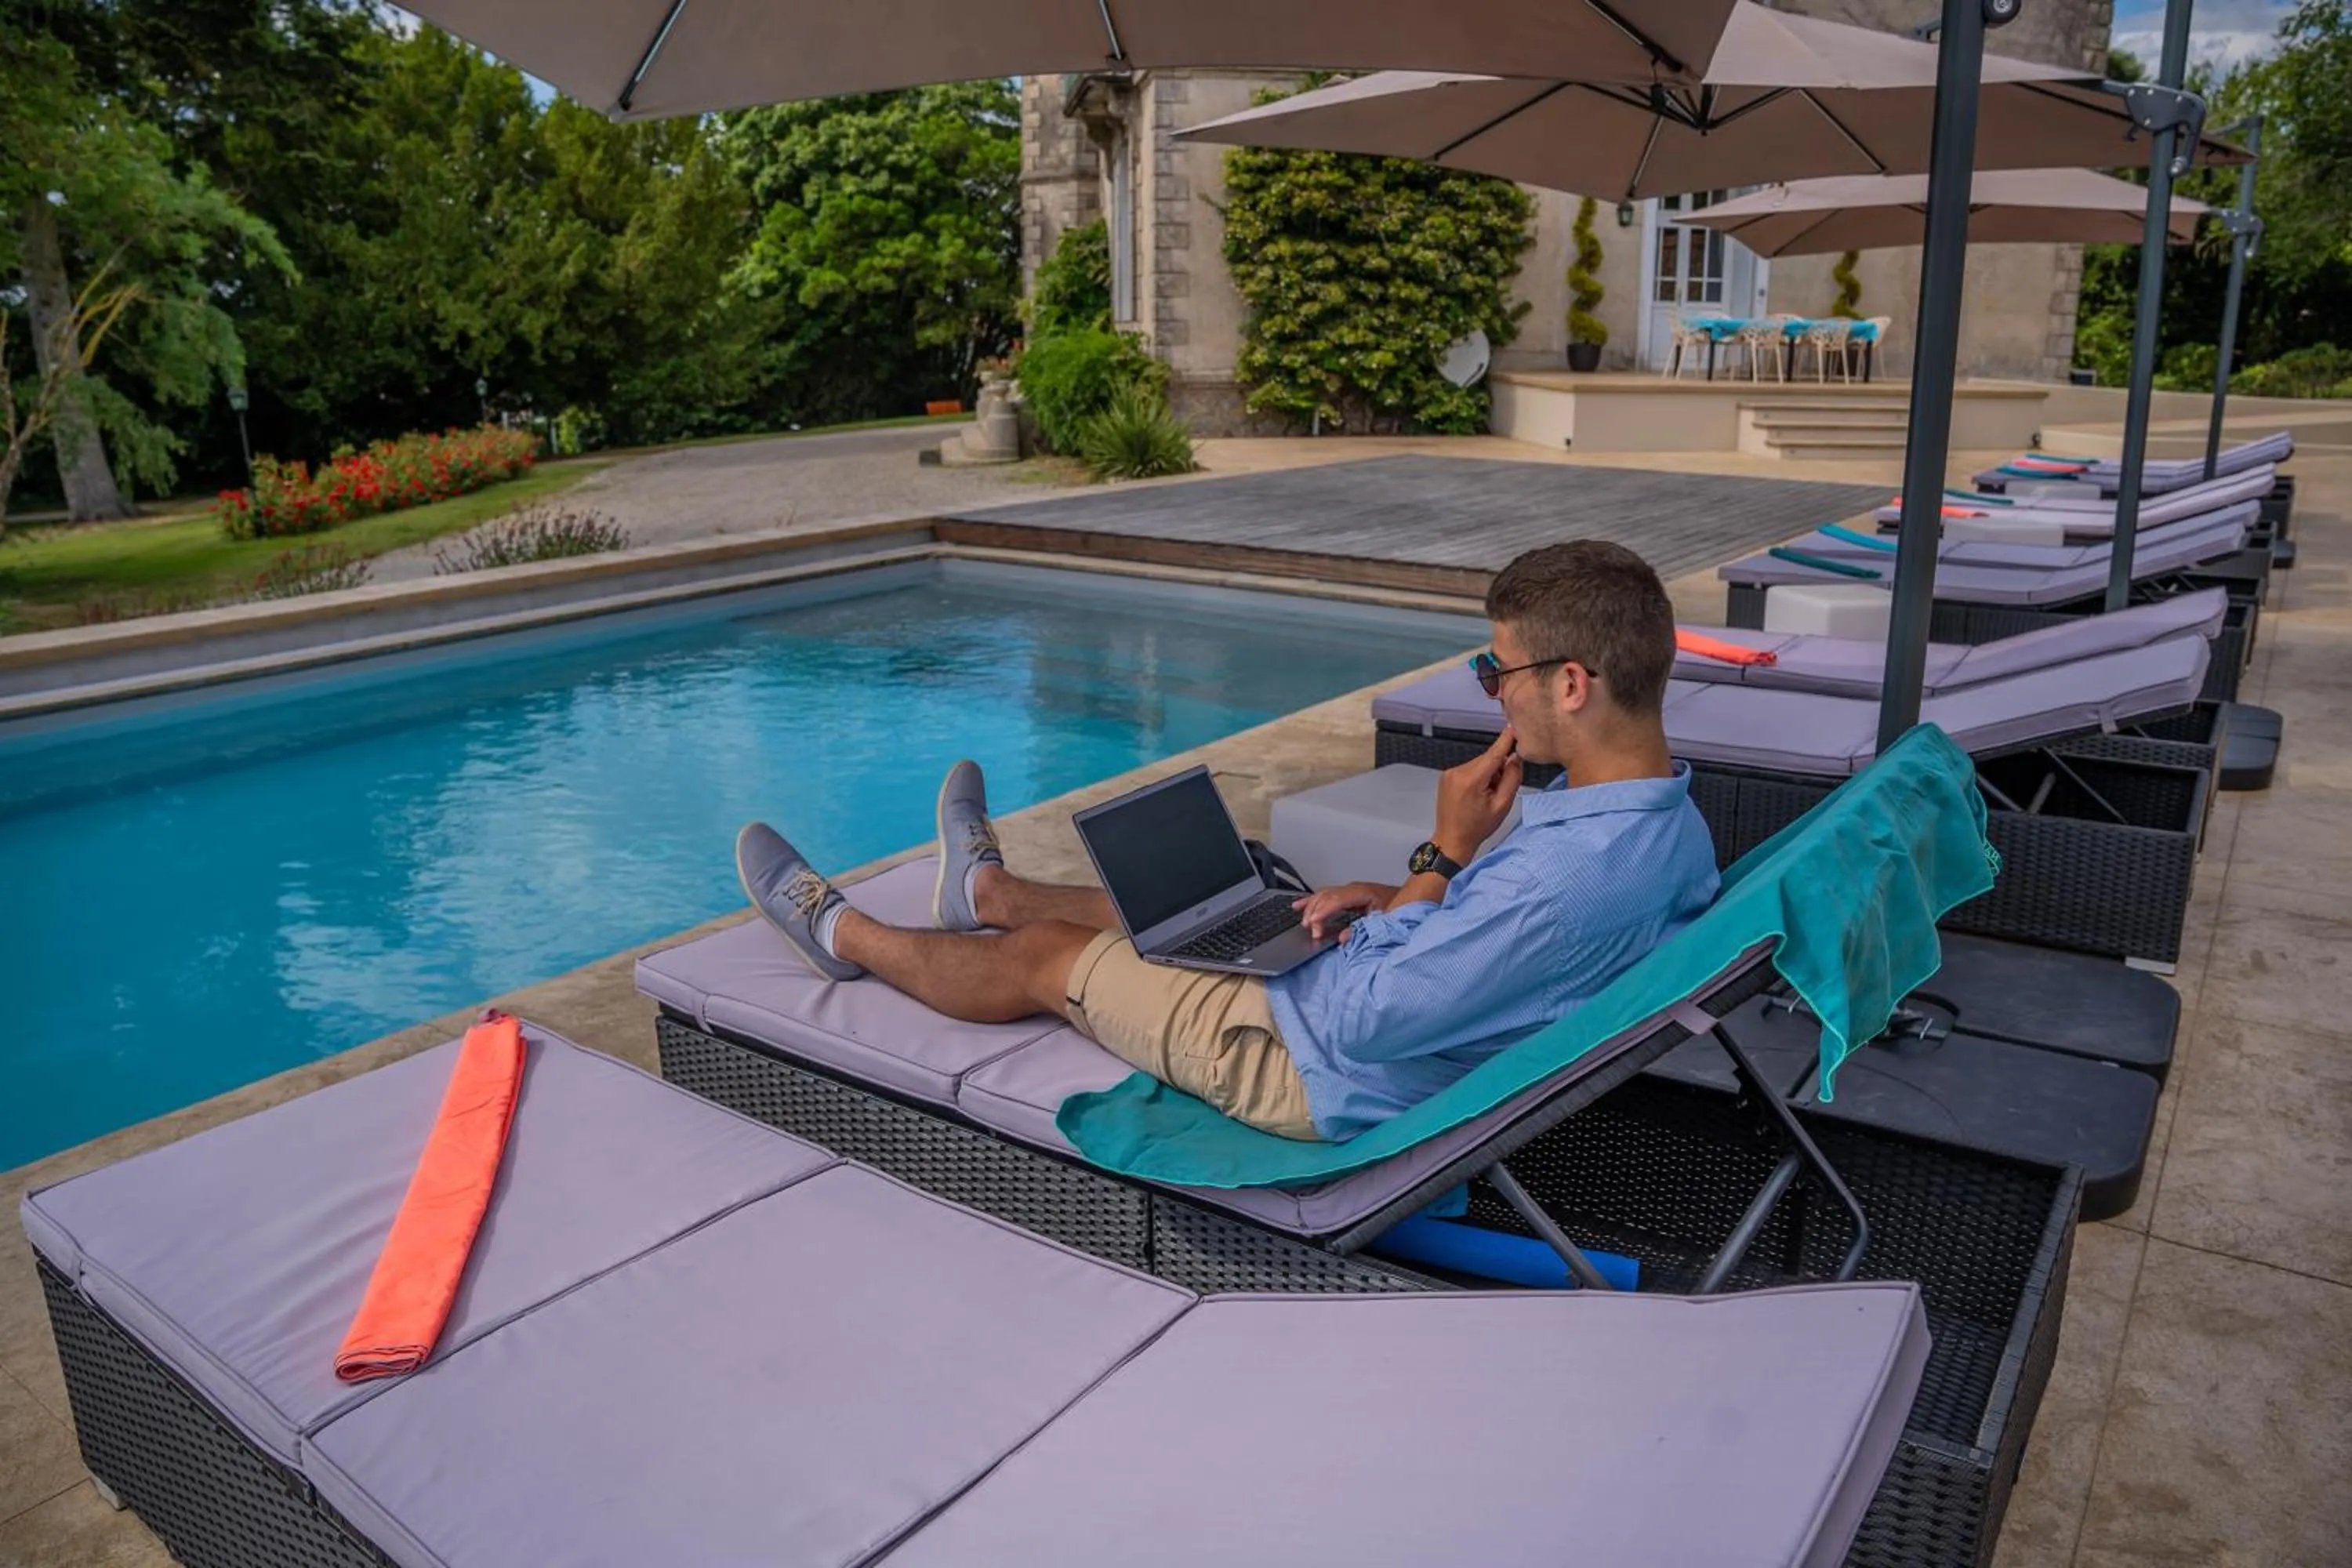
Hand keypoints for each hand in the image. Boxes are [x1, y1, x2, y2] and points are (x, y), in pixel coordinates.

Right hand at [1292, 881, 1392, 939]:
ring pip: (1323, 895)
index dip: (1323, 911)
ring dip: (1311, 908)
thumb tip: (1344, 938)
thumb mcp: (1385, 920)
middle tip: (1311, 931)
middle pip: (1326, 897)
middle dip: (1315, 913)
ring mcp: (1349, 890)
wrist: (1411, 896)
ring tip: (1304, 922)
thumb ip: (1364, 929)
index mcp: (1362, 892)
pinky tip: (1298, 905)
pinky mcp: (1347, 895)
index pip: (1337, 899)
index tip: (1313, 923)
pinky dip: (1311, 901)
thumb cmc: (1400, 906)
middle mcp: (1353, 889)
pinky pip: (1324, 895)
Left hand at [1433, 726, 1522, 863]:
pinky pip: (1469, 769)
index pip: (1494, 753)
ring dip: (1488, 774)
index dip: (1506, 740)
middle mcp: (1458, 771)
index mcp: (1471, 779)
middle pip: (1487, 759)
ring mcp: (1449, 773)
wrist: (1452, 840)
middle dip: (1498, 769)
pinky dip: (1478, 777)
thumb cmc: (1477, 827)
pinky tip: (1477, 794)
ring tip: (1486, 796)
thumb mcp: (1502, 805)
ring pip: (1479, 764)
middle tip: (1499, 791)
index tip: (1514, 726)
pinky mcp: (1446, 776)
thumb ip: (1511, 778)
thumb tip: (1515, 757)